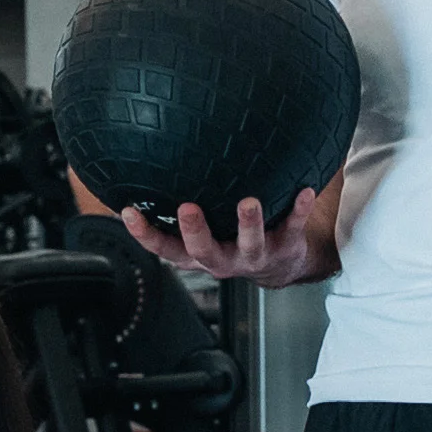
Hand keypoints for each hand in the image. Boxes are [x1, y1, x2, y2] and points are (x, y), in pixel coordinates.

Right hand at [119, 187, 333, 285]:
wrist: (281, 266)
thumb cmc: (233, 238)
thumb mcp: (206, 232)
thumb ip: (181, 211)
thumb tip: (147, 165)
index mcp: (198, 255)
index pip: (164, 248)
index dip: (144, 234)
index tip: (128, 211)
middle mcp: (222, 260)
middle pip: (203, 251)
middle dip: (195, 231)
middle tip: (187, 208)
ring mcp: (254, 256)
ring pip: (249, 244)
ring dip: (248, 224)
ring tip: (249, 202)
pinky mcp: (285, 247)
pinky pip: (291, 227)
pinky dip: (297, 210)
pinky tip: (303, 191)